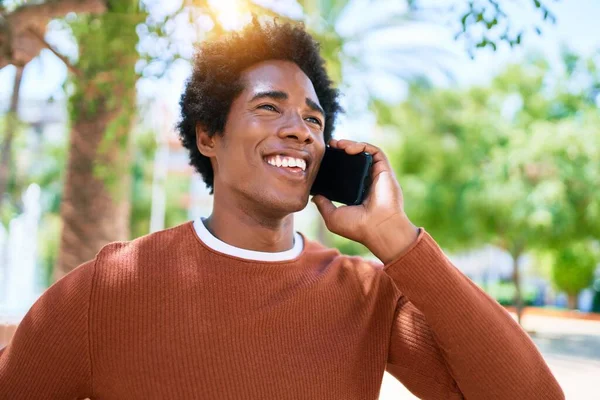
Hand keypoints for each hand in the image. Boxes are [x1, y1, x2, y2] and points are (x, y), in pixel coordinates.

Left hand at [312, 139, 418, 262]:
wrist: (378, 228)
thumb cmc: (357, 227)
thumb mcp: (333, 217)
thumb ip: (323, 205)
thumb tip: (314, 196)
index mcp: (357, 193)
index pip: (346, 174)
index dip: (335, 163)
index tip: (323, 158)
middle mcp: (367, 183)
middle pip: (355, 161)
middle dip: (342, 150)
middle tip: (329, 145)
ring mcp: (377, 176)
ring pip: (365, 153)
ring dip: (351, 144)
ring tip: (336, 144)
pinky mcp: (385, 170)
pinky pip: (375, 152)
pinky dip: (362, 146)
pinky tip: (348, 148)